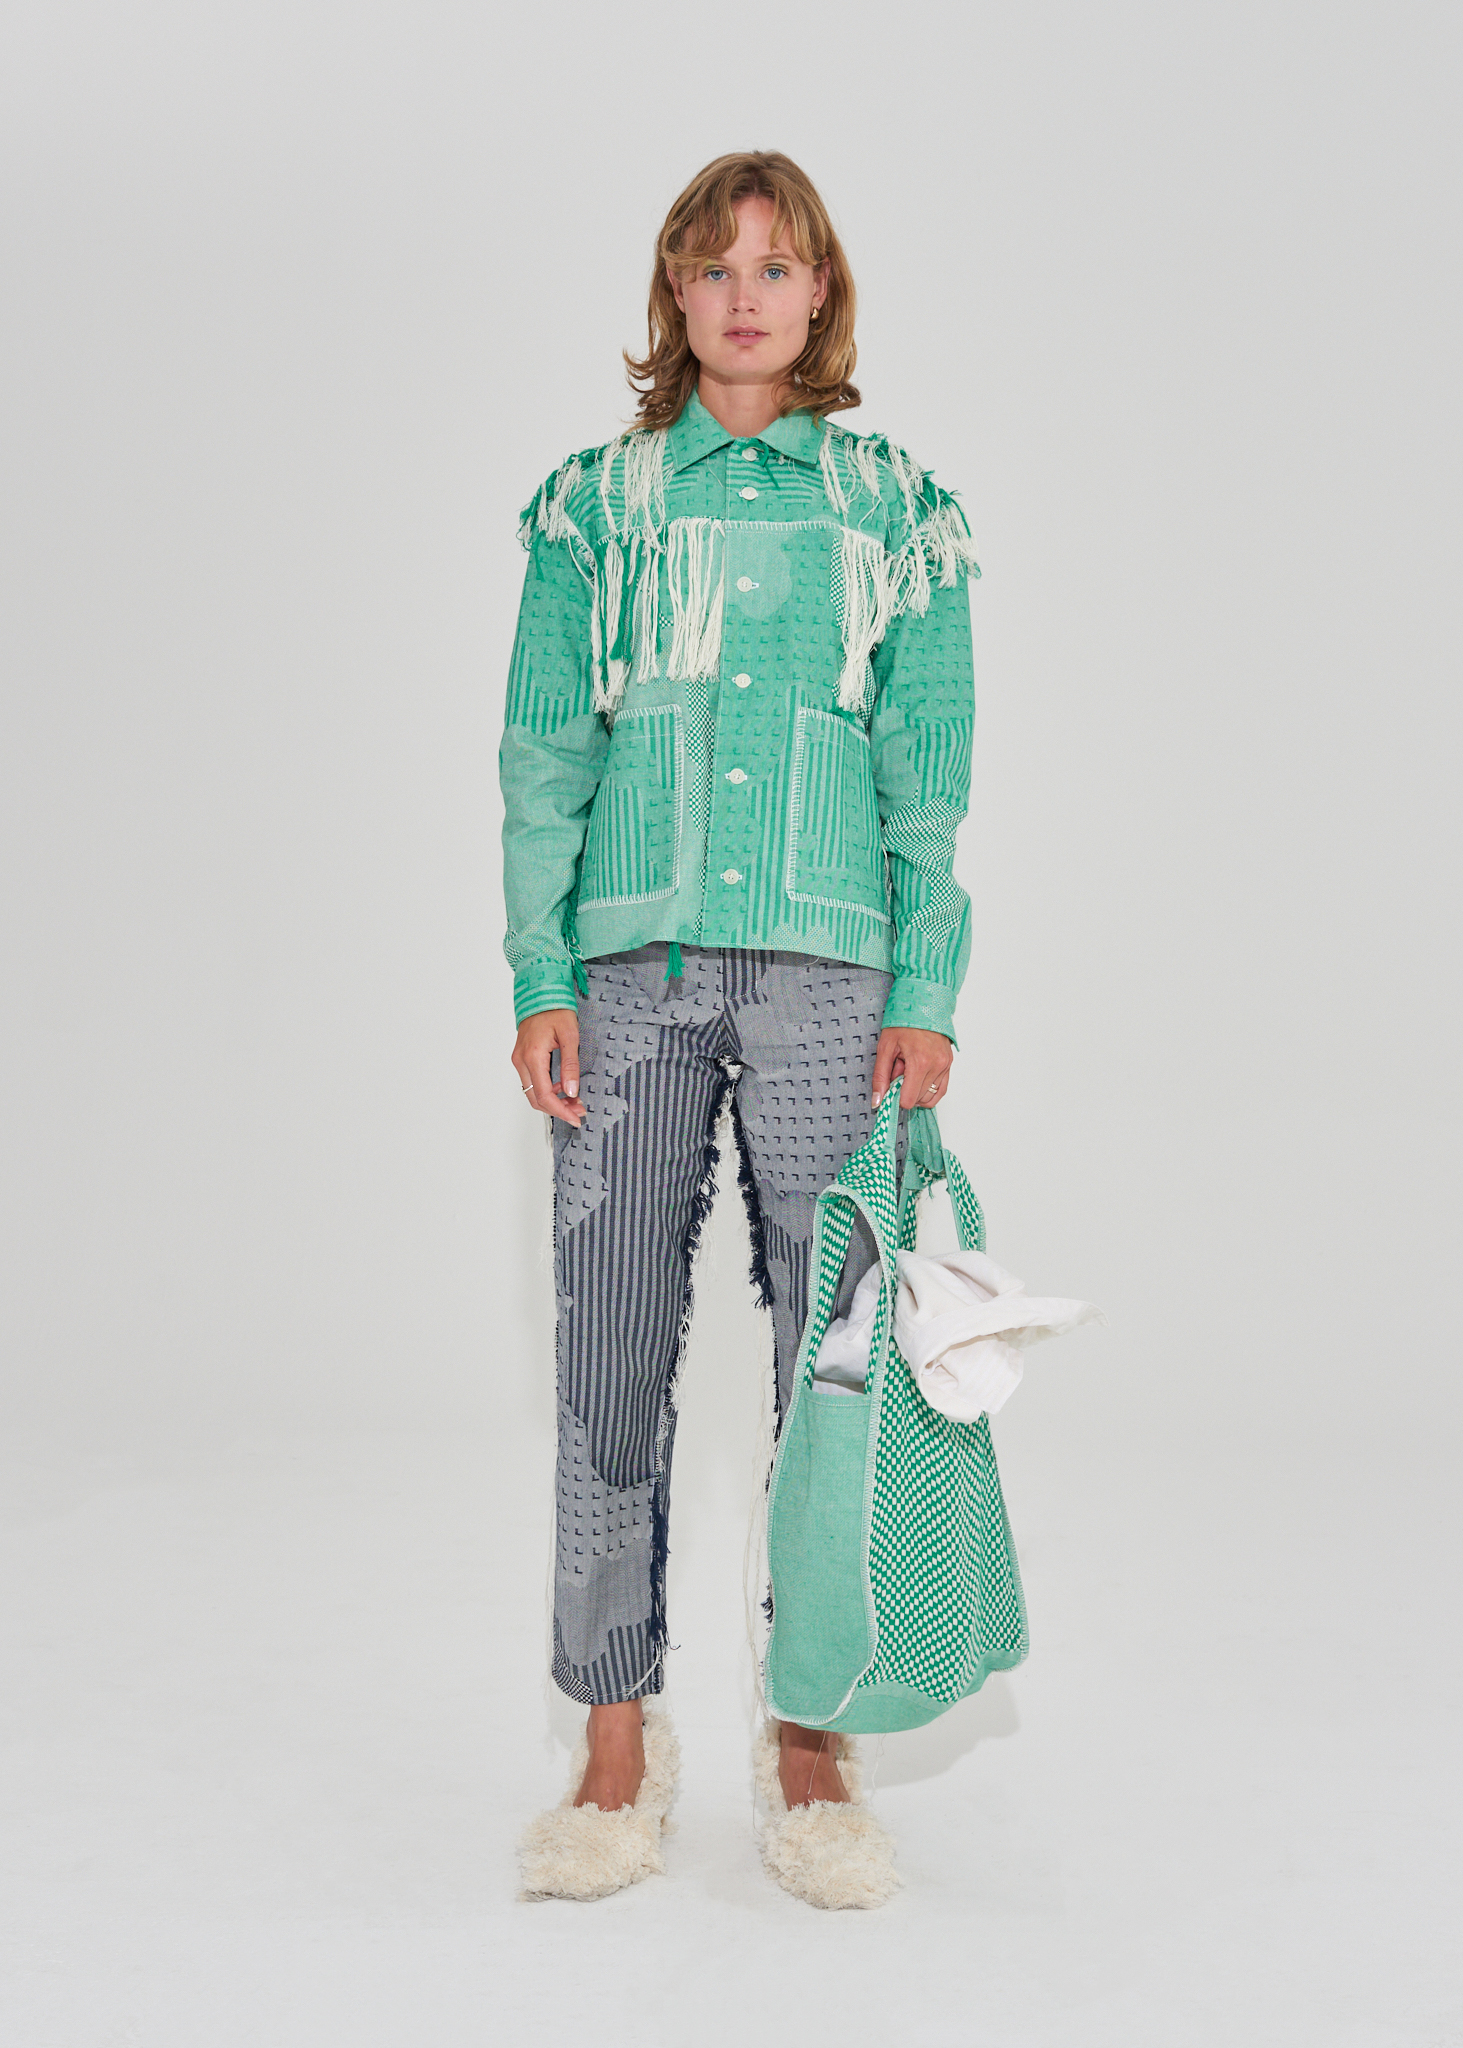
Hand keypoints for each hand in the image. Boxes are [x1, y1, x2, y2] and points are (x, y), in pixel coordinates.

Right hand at [512, 1009, 586, 1127]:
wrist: (540, 993)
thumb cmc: (555, 1010)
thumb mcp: (570, 1036)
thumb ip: (571, 1065)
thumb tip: (571, 1091)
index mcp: (532, 1057)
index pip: (544, 1095)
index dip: (560, 1111)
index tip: (576, 1117)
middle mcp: (521, 1061)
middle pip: (535, 1099)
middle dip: (557, 1109)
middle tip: (578, 1110)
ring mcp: (519, 1060)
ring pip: (532, 1092)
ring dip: (552, 1101)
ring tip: (574, 1100)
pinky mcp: (522, 1058)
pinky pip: (531, 1082)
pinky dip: (546, 1090)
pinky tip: (563, 1087)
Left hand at [871, 1026, 952, 1112]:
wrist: (922, 1005)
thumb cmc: (903, 1023)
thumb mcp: (885, 1048)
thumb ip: (880, 1077)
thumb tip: (877, 1101)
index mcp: (919, 1062)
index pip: (908, 1100)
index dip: (896, 1097)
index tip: (891, 1085)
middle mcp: (936, 1065)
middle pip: (918, 1099)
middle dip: (906, 1090)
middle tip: (899, 1071)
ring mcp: (945, 1065)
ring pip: (930, 1097)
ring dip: (917, 1090)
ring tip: (909, 1071)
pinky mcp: (949, 1064)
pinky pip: (941, 1090)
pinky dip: (929, 1091)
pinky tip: (919, 1081)